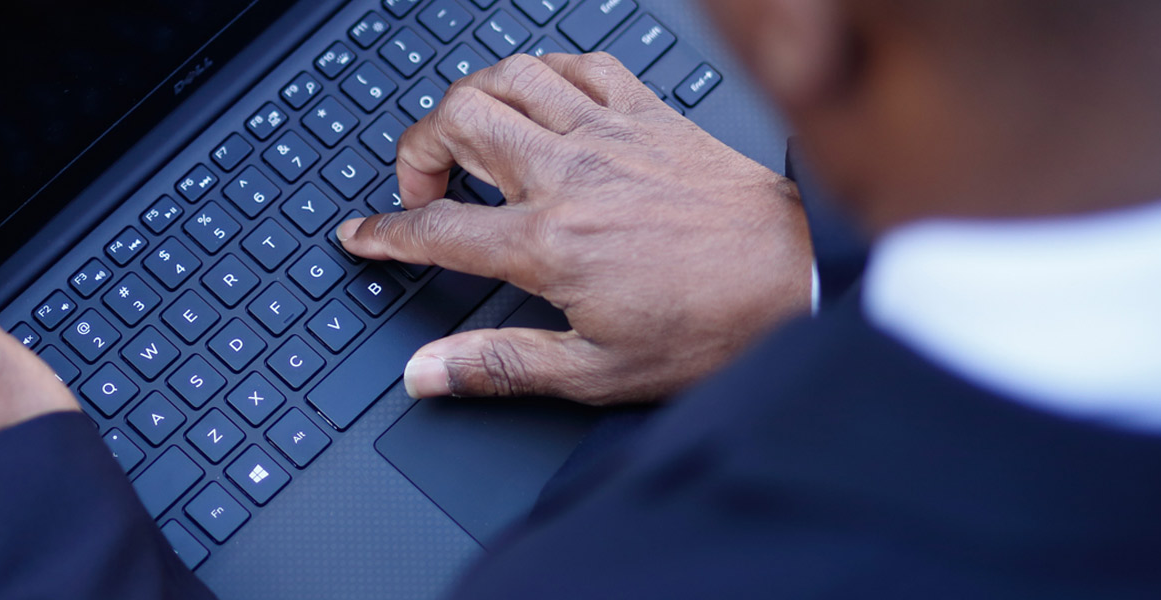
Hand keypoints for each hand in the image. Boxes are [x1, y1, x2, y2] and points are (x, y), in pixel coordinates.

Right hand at [337, 53, 813, 404]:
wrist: (800, 275)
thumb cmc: (714, 325)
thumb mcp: (598, 372)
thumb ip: (500, 365)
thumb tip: (426, 373)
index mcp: (550, 244)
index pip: (435, 228)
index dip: (383, 234)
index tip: (360, 236)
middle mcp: (570, 174)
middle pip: (457, 122)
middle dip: (416, 149)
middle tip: (424, 189)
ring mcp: (609, 133)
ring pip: (508, 76)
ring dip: (471, 100)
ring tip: (469, 138)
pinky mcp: (649, 113)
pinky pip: (578, 63)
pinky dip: (544, 73)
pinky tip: (541, 102)